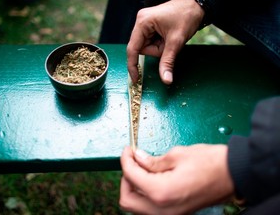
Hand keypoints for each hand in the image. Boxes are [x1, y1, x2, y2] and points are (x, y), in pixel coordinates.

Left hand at [119, 144, 234, 214]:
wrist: (233, 175)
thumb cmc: (210, 162)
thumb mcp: (177, 154)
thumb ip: (152, 160)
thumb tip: (137, 158)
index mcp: (161, 192)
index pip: (131, 176)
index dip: (125, 160)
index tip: (127, 150)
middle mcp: (163, 210)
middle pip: (127, 199)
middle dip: (126, 177)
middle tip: (132, 160)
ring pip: (136, 207)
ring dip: (134, 188)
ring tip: (142, 169)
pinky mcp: (175, 214)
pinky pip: (149, 208)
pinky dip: (145, 194)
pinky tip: (152, 178)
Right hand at [127, 0, 203, 84]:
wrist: (197, 4)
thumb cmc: (186, 16)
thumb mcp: (176, 42)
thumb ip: (167, 62)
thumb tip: (166, 80)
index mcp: (143, 23)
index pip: (132, 49)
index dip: (133, 66)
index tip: (135, 79)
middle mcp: (141, 22)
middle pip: (142, 48)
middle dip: (157, 51)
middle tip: (169, 44)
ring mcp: (146, 24)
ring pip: (148, 47)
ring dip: (160, 48)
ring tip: (170, 38)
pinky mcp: (151, 26)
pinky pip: (152, 42)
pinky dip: (162, 44)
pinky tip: (169, 36)